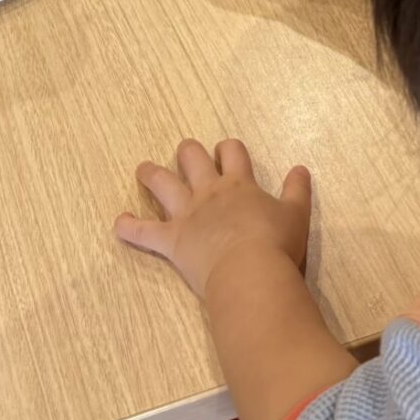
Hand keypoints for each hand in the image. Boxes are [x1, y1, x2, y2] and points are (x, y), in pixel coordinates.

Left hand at [115, 138, 311, 299]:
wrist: (251, 270)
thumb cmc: (276, 244)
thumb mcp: (296, 215)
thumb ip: (297, 190)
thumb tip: (300, 168)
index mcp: (239, 184)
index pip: (231, 152)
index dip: (228, 149)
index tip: (226, 151)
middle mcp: (209, 192)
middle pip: (192, 158)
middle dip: (187, 153)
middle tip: (185, 154)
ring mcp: (187, 214)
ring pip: (162, 183)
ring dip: (150, 175)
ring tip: (143, 170)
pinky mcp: (172, 239)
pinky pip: (144, 232)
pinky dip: (129, 227)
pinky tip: (119, 223)